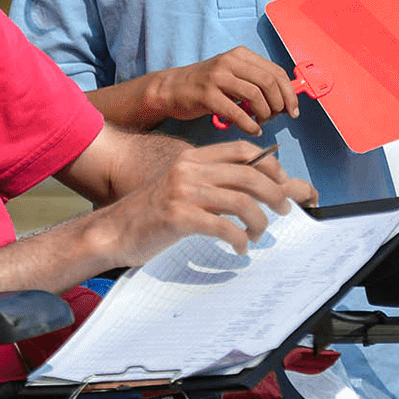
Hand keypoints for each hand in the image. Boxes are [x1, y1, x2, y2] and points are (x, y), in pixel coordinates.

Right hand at [90, 140, 317, 266]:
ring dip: (259, 220)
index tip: (284, 182)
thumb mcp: (184, 190)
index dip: (270, 165)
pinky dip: (239, 239)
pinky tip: (240, 248)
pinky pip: (223, 226)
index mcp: (192, 158)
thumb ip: (216, 186)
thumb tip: (258, 192)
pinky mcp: (178, 217)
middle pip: (249, 173)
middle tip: (284, 210)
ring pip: (241, 200)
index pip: (242, 150)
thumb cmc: (152, 215)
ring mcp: (183, 192)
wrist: (113, 232)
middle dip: (275, 192)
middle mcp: (189, 169)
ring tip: (258, 234)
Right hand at [145, 47, 298, 134]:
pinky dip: (249, 124)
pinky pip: (236, 112)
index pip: (275, 71)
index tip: (293, 109)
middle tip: (278, 117)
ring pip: (255, 95)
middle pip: (268, 81)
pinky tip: (252, 130)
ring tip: (262, 122)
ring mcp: (217, 77)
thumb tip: (285, 99)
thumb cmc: (206, 85)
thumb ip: (255, 82)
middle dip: (279, 103)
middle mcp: (230, 61)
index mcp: (240, 54)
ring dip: (264, 114)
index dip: (289, 92)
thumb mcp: (232, 75)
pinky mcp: (207, 94)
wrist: (171, 88)